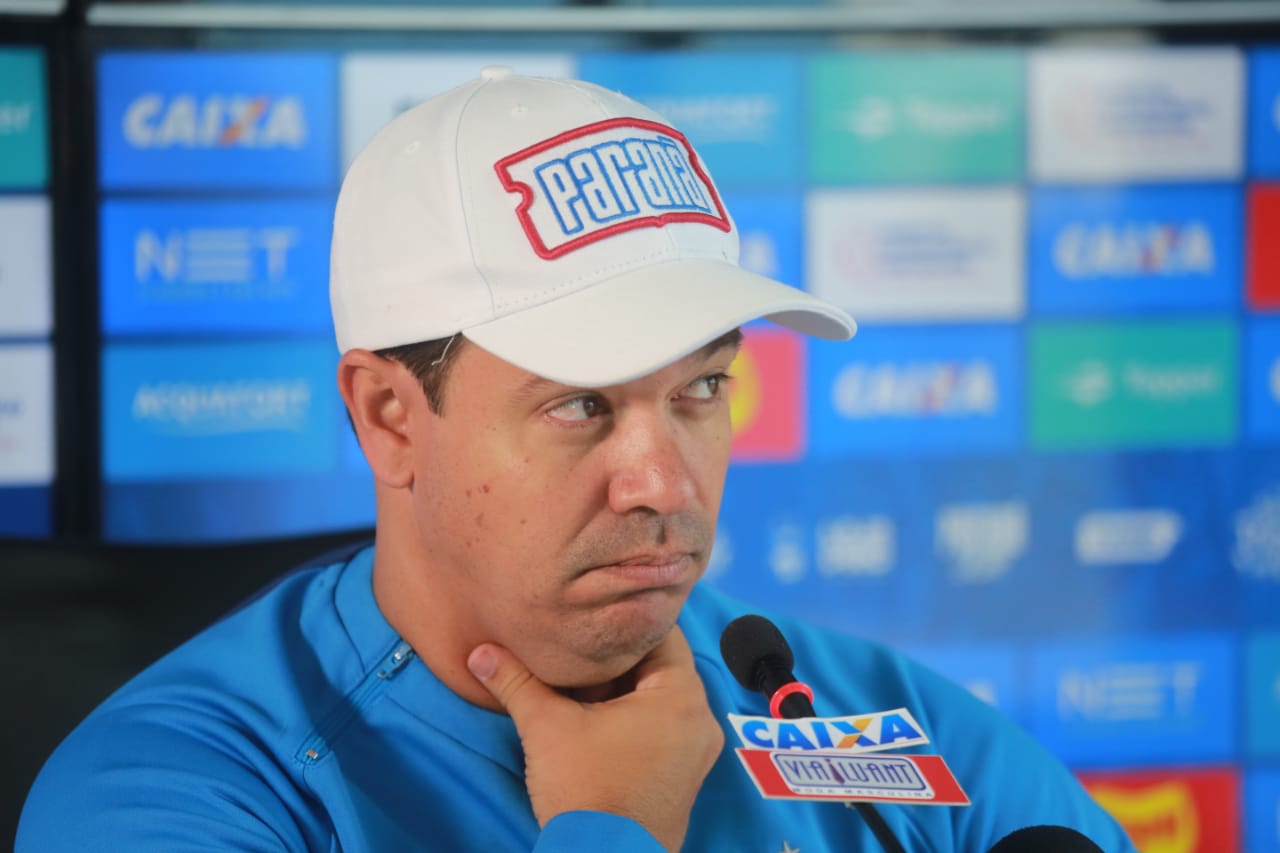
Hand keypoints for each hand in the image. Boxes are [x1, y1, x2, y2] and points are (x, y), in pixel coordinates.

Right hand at [467, 626, 723, 851]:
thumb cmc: (587, 791)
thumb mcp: (546, 728)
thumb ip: (516, 682)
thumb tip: (481, 651)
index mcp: (682, 696)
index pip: (662, 633)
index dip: (622, 624)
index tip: (590, 620)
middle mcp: (702, 719)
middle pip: (661, 667)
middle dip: (617, 660)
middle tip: (577, 652)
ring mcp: (698, 752)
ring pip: (660, 699)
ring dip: (623, 691)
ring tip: (579, 686)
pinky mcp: (685, 777)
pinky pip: (664, 728)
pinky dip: (634, 719)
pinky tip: (595, 721)